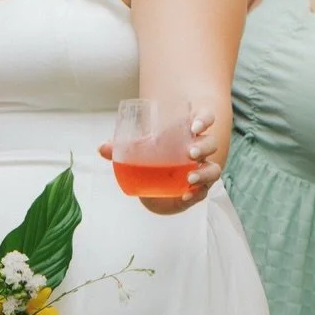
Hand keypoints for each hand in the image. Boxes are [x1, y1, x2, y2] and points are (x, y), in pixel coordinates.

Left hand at [97, 108, 220, 215]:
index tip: (195, 125)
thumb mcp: (137, 152)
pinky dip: (197, 193)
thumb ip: (120, 149)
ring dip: (204, 172)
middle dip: (203, 147)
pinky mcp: (199, 189)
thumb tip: (101, 148)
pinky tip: (186, 195)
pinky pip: (204, 191)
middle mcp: (199, 151)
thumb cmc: (152, 159)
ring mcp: (202, 170)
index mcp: (188, 134)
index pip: (205, 119)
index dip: (204, 119)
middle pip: (210, 143)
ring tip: (189, 178)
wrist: (157, 187)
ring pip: (213, 169)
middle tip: (190, 153)